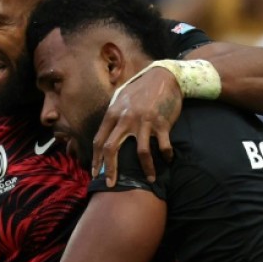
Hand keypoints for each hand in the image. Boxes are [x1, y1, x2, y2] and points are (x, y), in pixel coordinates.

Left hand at [93, 66, 180, 185]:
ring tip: (149, 178)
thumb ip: (112, 118)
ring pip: (141, 152)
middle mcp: (125, 119)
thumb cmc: (140, 90)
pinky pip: (163, 145)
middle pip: (111, 149)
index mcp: (112, 114)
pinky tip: (168, 160)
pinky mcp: (161, 123)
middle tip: (111, 185)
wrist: (164, 76)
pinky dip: (166, 155)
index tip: (94, 174)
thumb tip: (104, 137)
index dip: (95, 160)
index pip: (98, 141)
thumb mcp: (120, 100)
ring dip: (146, 168)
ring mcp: (144, 121)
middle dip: (110, 170)